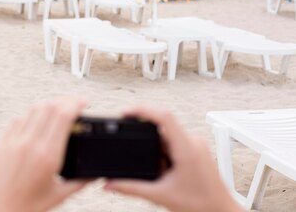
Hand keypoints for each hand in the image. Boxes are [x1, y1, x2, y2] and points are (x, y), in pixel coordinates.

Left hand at [0, 97, 89, 211]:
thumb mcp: (59, 196)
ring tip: (58, 109)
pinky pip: (18, 119)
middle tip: (75, 103)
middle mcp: (30, 144)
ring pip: (33, 109)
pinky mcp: (2, 143)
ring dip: (48, 105)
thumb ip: (80, 183)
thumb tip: (96, 175)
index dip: (76, 103)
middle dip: (66, 100)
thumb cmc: (26, 207)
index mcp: (48, 156)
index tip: (85, 102)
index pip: (64, 116)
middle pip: (50, 106)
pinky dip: (30, 115)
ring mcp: (14, 141)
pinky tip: (37, 120)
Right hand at [104, 107, 242, 211]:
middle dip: (148, 145)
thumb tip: (111, 184)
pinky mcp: (197, 151)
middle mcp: (194, 142)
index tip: (126, 112)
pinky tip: (169, 174)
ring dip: (157, 153)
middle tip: (148, 165)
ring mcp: (197, 145)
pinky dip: (164, 157)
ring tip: (164, 176)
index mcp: (187, 149)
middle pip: (161, 129)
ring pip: (167, 139)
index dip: (142, 111)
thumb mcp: (160, 196)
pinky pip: (174, 145)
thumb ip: (131, 189)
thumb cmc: (202, 206)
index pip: (164, 117)